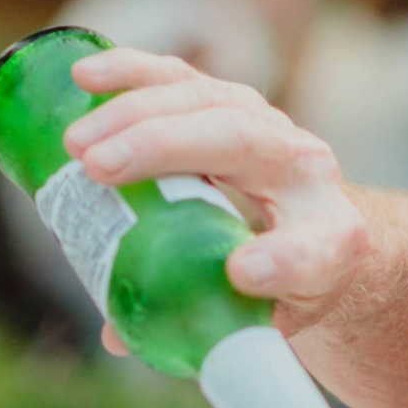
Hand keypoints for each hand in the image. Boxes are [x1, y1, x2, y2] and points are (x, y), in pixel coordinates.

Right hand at [62, 48, 368, 332]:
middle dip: (169, 149)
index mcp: (330, 236)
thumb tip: (117, 335)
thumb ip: (199, 325)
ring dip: (136, 113)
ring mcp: (269, 126)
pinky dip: (134, 72)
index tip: (242, 273)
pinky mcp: (232, 103)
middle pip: (243, 142)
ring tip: (77, 142)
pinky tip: (85, 75)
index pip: (314, 249)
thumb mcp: (266, 316)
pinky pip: (183, 79)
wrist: (321, 228)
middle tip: (98, 171)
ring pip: (206, 101)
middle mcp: (307, 170)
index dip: (280, 261)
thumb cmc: (289, 281)